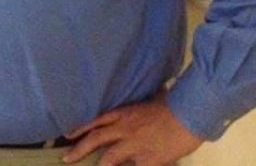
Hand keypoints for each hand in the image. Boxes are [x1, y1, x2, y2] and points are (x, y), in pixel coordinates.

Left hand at [62, 93, 202, 165]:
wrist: (189, 114)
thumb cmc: (173, 104)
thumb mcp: (151, 99)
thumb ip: (142, 104)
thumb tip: (148, 96)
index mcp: (124, 113)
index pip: (96, 121)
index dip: (81, 128)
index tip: (68, 135)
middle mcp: (124, 128)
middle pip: (96, 139)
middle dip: (79, 149)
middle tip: (66, 158)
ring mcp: (135, 145)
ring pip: (109, 157)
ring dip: (98, 165)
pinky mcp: (148, 159)